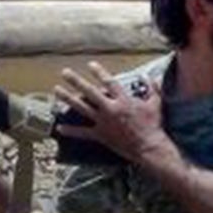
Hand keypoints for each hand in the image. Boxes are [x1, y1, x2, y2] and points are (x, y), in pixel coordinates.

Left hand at [53, 63, 168, 165]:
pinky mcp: (100, 135)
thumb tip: (150, 76)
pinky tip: (59, 127)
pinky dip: (71, 131)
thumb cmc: (153, 125)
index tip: (90, 65)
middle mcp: (110, 109)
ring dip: (68, 98)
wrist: (149, 147)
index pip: (109, 82)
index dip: (99, 72)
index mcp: (123, 100)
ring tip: (57, 91)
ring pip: (82, 108)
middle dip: (76, 81)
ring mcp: (103, 122)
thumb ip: (152, 88)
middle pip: (89, 92)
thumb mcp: (156, 104)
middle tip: (65, 72)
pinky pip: (83, 132)